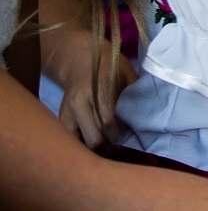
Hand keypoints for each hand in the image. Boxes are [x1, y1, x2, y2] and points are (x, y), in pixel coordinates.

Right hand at [43, 21, 133, 148]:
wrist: (78, 59)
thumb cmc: (108, 64)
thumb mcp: (126, 72)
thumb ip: (133, 94)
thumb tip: (144, 117)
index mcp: (97, 90)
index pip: (107, 120)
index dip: (118, 135)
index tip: (128, 141)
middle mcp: (78, 104)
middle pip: (93, 137)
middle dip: (107, 147)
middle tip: (120, 150)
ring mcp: (67, 114)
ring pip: (79, 143)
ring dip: (94, 151)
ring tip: (108, 151)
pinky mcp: (60, 120)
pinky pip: (71, 140)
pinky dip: (82, 147)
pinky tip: (94, 149)